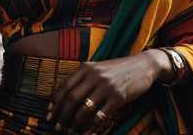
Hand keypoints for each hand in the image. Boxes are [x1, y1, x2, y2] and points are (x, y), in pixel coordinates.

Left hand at [46, 51, 164, 133]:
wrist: (143, 65)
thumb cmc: (118, 69)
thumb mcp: (98, 68)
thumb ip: (84, 78)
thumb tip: (66, 97)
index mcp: (87, 67)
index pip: (64, 86)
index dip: (55, 103)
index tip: (50, 115)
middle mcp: (94, 75)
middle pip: (71, 99)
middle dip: (62, 117)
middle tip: (58, 128)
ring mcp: (106, 86)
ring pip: (84, 110)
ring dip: (75, 124)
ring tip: (70, 132)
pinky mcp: (118, 97)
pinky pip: (100, 116)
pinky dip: (92, 127)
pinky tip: (88, 133)